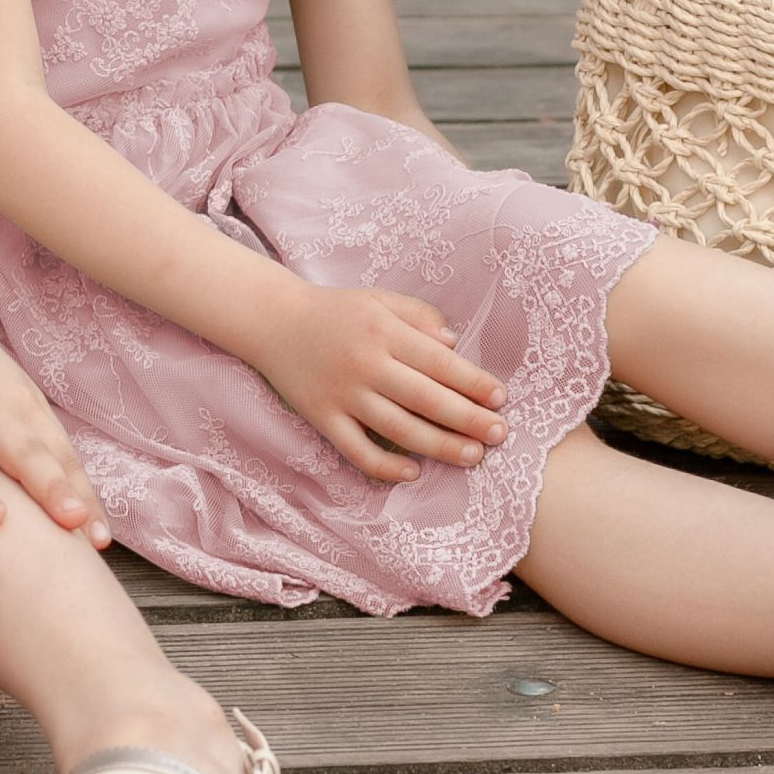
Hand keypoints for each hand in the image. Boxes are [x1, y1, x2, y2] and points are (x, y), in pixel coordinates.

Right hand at [243, 283, 511, 482]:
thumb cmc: (337, 311)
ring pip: (398, 429)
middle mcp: (366, 364)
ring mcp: (343, 395)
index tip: (501, 398)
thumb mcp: (380, 301)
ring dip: (439, 445)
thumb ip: (420, 316)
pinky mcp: (323, 418)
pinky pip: (357, 450)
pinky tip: (412, 473)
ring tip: (472, 456)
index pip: (439, 362)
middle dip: (468, 419)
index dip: (473, 382)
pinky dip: (385, 466)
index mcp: (384, 332)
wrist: (273, 320)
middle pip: (426, 399)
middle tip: (500, 434)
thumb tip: (455, 343)